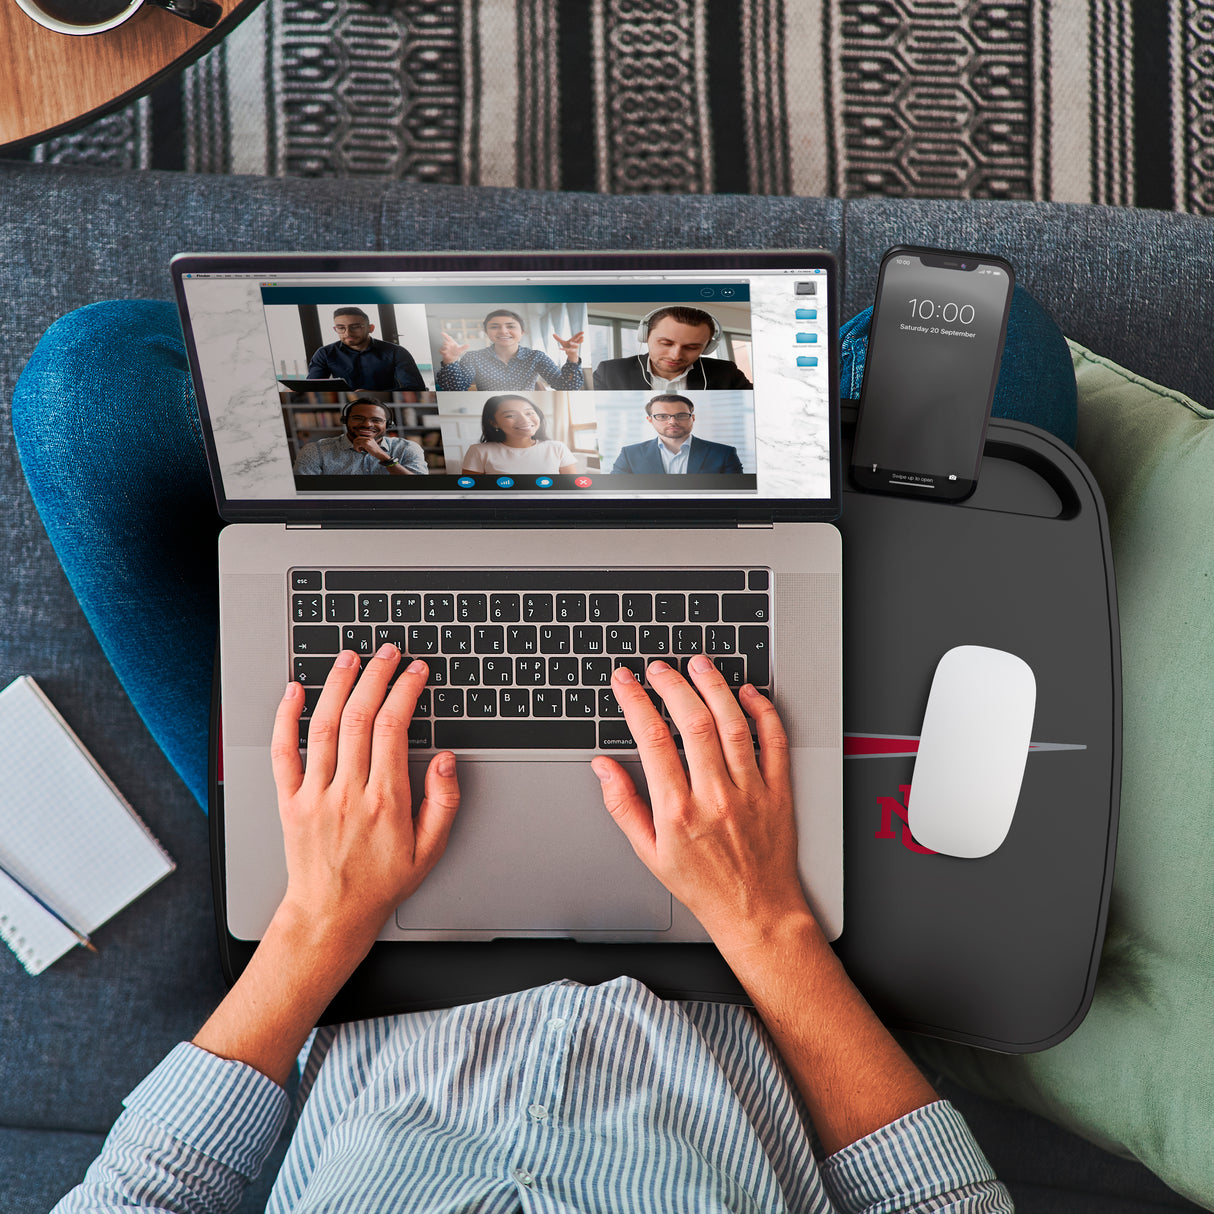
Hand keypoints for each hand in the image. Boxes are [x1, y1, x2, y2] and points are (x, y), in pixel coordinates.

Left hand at [271, 646, 460, 951]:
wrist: (331, 915)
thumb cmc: (381, 883)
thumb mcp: (430, 850)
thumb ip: (444, 802)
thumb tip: (448, 759)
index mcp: (385, 801)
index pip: (393, 728)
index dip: (406, 691)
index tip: (417, 672)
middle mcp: (348, 792)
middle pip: (359, 716)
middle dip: (377, 675)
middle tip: (388, 652)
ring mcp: (315, 794)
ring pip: (323, 726)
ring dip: (337, 684)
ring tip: (350, 656)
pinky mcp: (290, 801)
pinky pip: (283, 752)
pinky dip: (286, 716)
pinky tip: (294, 690)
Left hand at [348, 432, 387, 459]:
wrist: (379, 453)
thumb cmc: (374, 450)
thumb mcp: (369, 444)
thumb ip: (364, 442)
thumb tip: (356, 443)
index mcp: (368, 436)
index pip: (359, 437)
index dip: (356, 442)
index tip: (358, 447)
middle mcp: (367, 437)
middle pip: (357, 438)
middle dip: (355, 444)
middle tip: (357, 448)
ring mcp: (366, 440)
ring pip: (356, 441)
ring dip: (355, 447)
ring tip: (358, 450)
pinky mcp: (366, 443)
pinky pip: (357, 445)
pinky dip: (357, 448)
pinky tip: (360, 451)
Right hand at [440, 331, 468, 363]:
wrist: (453, 357)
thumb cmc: (456, 352)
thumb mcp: (461, 350)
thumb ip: (464, 347)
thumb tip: (468, 345)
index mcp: (451, 342)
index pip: (447, 337)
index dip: (444, 335)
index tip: (441, 333)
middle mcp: (447, 344)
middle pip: (445, 342)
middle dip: (446, 343)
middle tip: (449, 346)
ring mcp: (444, 347)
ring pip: (443, 346)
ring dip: (445, 348)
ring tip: (447, 350)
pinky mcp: (442, 351)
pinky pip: (441, 350)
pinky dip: (443, 352)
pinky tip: (446, 353)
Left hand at [553, 330, 583, 360]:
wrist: (570, 355)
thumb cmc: (567, 347)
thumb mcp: (562, 342)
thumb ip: (558, 338)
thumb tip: (553, 334)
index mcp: (574, 340)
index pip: (577, 337)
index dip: (580, 334)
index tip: (583, 332)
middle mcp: (575, 344)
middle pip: (578, 341)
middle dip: (580, 339)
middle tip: (583, 337)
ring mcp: (574, 348)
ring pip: (574, 346)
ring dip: (573, 344)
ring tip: (570, 343)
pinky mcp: (571, 352)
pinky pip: (567, 350)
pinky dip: (564, 349)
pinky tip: (560, 348)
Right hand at [592, 655, 809, 942]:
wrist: (756, 912)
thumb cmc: (702, 885)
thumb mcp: (648, 853)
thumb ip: (622, 805)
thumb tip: (602, 766)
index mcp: (677, 811)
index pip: (651, 738)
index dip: (634, 701)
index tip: (625, 681)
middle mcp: (714, 796)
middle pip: (692, 722)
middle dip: (672, 685)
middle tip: (659, 668)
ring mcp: (749, 791)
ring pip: (732, 724)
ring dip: (714, 686)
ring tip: (698, 664)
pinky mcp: (777, 791)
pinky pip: (774, 742)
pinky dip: (762, 711)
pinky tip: (748, 692)